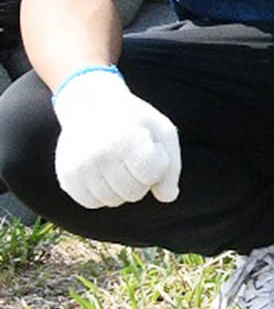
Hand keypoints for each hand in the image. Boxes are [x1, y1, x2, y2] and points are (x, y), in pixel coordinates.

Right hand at [51, 68, 180, 208]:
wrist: (90, 105)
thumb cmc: (134, 121)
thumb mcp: (162, 131)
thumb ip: (171, 166)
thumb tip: (167, 197)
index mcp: (127, 139)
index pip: (151, 177)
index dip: (156, 166)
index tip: (148, 147)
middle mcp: (100, 154)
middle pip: (134, 193)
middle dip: (140, 180)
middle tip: (131, 158)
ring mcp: (80, 167)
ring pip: (113, 200)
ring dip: (121, 188)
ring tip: (116, 164)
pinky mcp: (66, 176)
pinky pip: (91, 203)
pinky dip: (101, 194)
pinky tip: (102, 174)